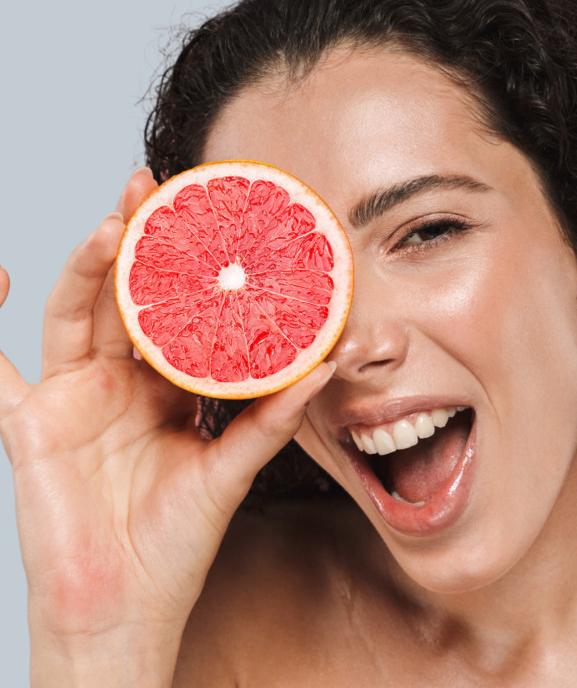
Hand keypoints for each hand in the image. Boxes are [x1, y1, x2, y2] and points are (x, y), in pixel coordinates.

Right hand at [0, 168, 333, 685]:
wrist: (125, 606)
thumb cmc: (176, 542)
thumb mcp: (231, 470)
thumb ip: (273, 418)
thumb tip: (328, 364)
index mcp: (168, 390)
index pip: (177, 312)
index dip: (188, 266)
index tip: (210, 217)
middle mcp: (121, 384)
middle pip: (125, 296)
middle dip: (137, 241)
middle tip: (154, 187)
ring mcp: (73, 398)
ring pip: (75, 313)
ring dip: (88, 267)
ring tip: (115, 223)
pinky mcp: (31, 424)